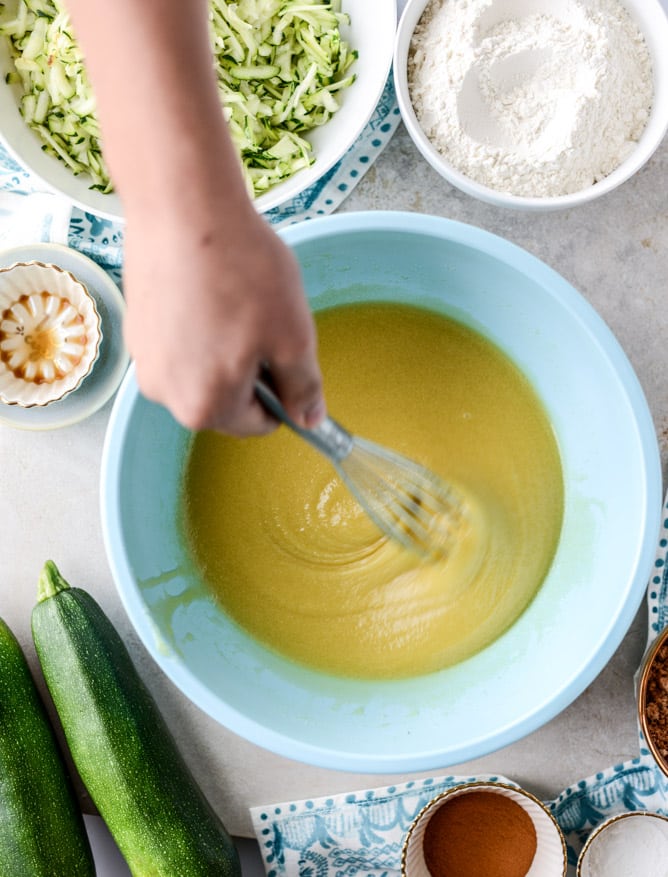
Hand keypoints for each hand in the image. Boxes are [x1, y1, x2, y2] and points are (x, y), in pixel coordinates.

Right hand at [121, 197, 325, 436]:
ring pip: (200, 373)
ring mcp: (144, 361)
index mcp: (205, 406)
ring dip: (222, 351)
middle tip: (261, 322)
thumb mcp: (293, 336)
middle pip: (225, 402)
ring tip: (232, 301)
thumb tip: (309, 419)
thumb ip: (302, 387)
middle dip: (249, 372)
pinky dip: (197, 330)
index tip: (287, 356)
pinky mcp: (135, 329)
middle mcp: (164, 394)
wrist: (184, 207)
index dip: (281, 393)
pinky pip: (178, 347)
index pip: (257, 425)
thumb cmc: (241, 271)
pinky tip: (207, 291)